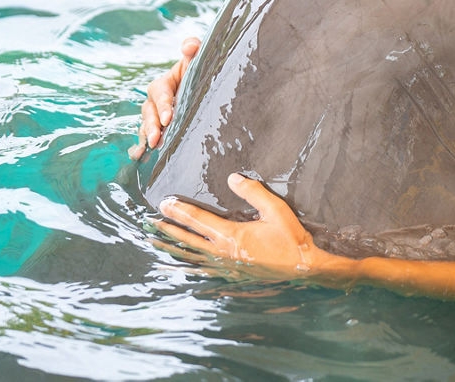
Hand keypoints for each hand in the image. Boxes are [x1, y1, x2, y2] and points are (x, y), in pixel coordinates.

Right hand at [128, 36, 200, 160]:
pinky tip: (138, 157)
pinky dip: (140, 147)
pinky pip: (144, 138)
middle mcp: (155, 101)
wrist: (201, 89)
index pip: (159, 93)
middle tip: (157, 139)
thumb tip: (189, 45)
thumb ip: (193, 49)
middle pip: (149, 113)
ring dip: (147, 137)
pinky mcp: (158, 130)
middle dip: (152, 126)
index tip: (169, 118)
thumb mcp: (195, 61)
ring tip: (152, 148)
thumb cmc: (197, 73)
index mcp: (163, 84)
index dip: (163, 105)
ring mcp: (154, 117)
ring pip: (146, 126)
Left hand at [155, 173, 325, 277]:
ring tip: (155, 243)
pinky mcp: (231, 276)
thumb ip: (253, 192)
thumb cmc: (290, 239)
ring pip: (192, 257)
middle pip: (189, 239)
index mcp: (232, 235)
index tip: (164, 203)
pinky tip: (178, 266)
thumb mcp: (276, 210)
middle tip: (151, 221)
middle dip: (169, 228)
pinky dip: (187, 267)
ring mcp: (226, 267)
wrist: (303, 269)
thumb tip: (232, 178)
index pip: (199, 219)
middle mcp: (223, 252)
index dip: (180, 210)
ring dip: (173, 248)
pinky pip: (202, 271)